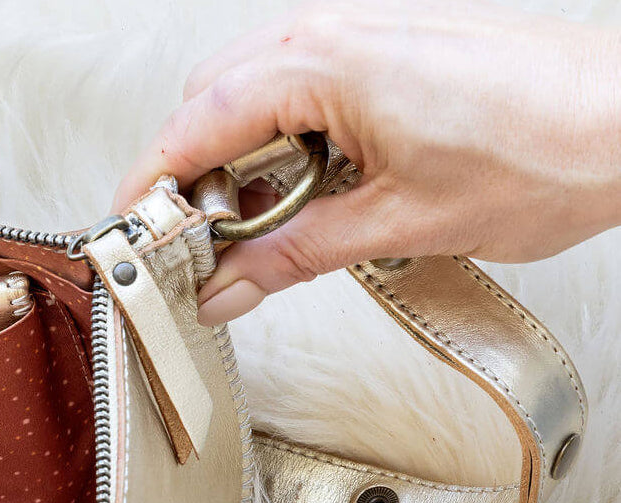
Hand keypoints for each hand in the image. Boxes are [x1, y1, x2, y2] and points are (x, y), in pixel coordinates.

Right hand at [113, 0, 620, 324]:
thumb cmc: (545, 148)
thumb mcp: (395, 225)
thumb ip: (291, 257)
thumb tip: (225, 288)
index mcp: (321, 64)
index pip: (193, 126)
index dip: (152, 189)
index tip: (133, 240)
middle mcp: (332, 37)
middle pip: (209, 107)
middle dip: (193, 183)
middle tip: (204, 253)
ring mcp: (359, 41)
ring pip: (252, 102)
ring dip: (241, 170)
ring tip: (265, 236)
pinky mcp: (384, 59)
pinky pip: (300, 99)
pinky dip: (284, 152)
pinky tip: (308, 200)